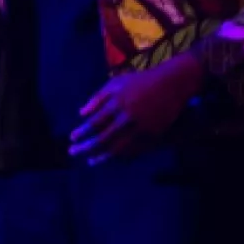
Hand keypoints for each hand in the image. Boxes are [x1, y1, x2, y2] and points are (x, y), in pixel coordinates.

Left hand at [69, 53, 205, 164]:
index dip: (82, 132)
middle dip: (86, 147)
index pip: (95, 122)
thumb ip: (98, 98)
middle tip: (73, 153)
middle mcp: (128, 118)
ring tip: (90, 162)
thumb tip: (81, 113)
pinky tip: (111, 158)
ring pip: (119, 149)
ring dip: (102, 157)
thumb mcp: (116, 83)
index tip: (72, 138)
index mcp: (117, 103)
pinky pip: (134, 151)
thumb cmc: (140, 82)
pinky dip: (121, 157)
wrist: (171, 85)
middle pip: (104, 139)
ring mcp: (142, 129)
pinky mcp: (153, 136)